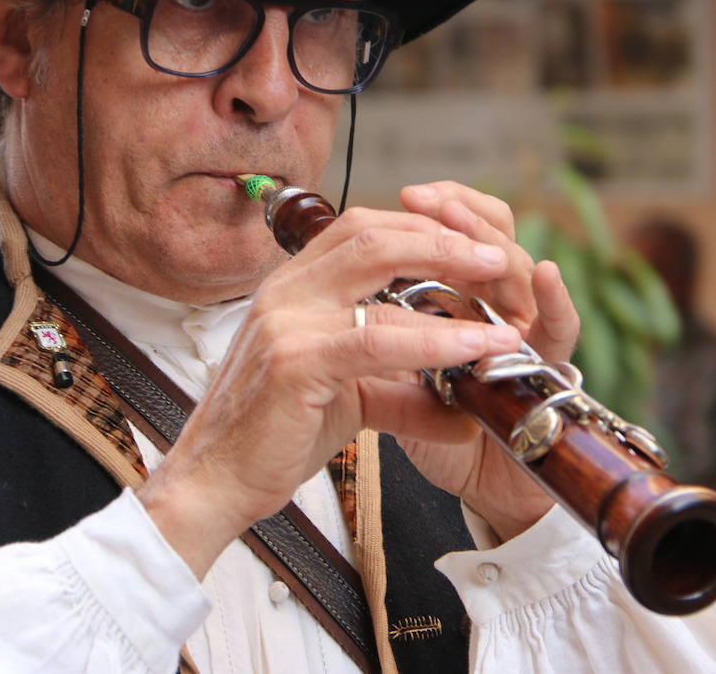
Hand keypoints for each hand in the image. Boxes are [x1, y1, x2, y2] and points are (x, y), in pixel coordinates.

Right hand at [138, 205, 524, 577]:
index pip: (359, 229)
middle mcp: (285, 291)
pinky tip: (474, 347)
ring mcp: (285, 321)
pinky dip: (434, 339)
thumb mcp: (348, 400)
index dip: (419, 229)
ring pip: (376, 269)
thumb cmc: (274, 438)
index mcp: (292, 287)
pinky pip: (376, 339)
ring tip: (500, 297)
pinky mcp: (294, 362)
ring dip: (448, 276)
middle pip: (371, 233)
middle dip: (441, 238)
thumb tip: (461, 411)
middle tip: (495, 258)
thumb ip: (401, 392)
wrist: (215, 484)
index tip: (470, 249)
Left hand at [394, 182, 579, 541]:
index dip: (444, 209)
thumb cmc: (441, 434)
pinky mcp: (555, 373)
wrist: (482, 494)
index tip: (409, 193)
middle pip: (495, 237)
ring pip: (525, 271)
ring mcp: (534, 337)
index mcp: (468, 301)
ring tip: (467, 228)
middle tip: (427, 197)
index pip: (463, 234)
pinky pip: (562, 330)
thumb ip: (381, 339)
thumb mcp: (396, 381)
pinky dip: (557, 301)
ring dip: (495, 244)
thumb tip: (336, 304)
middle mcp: (505, 308)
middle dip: (461, 213)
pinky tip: (547, 276)